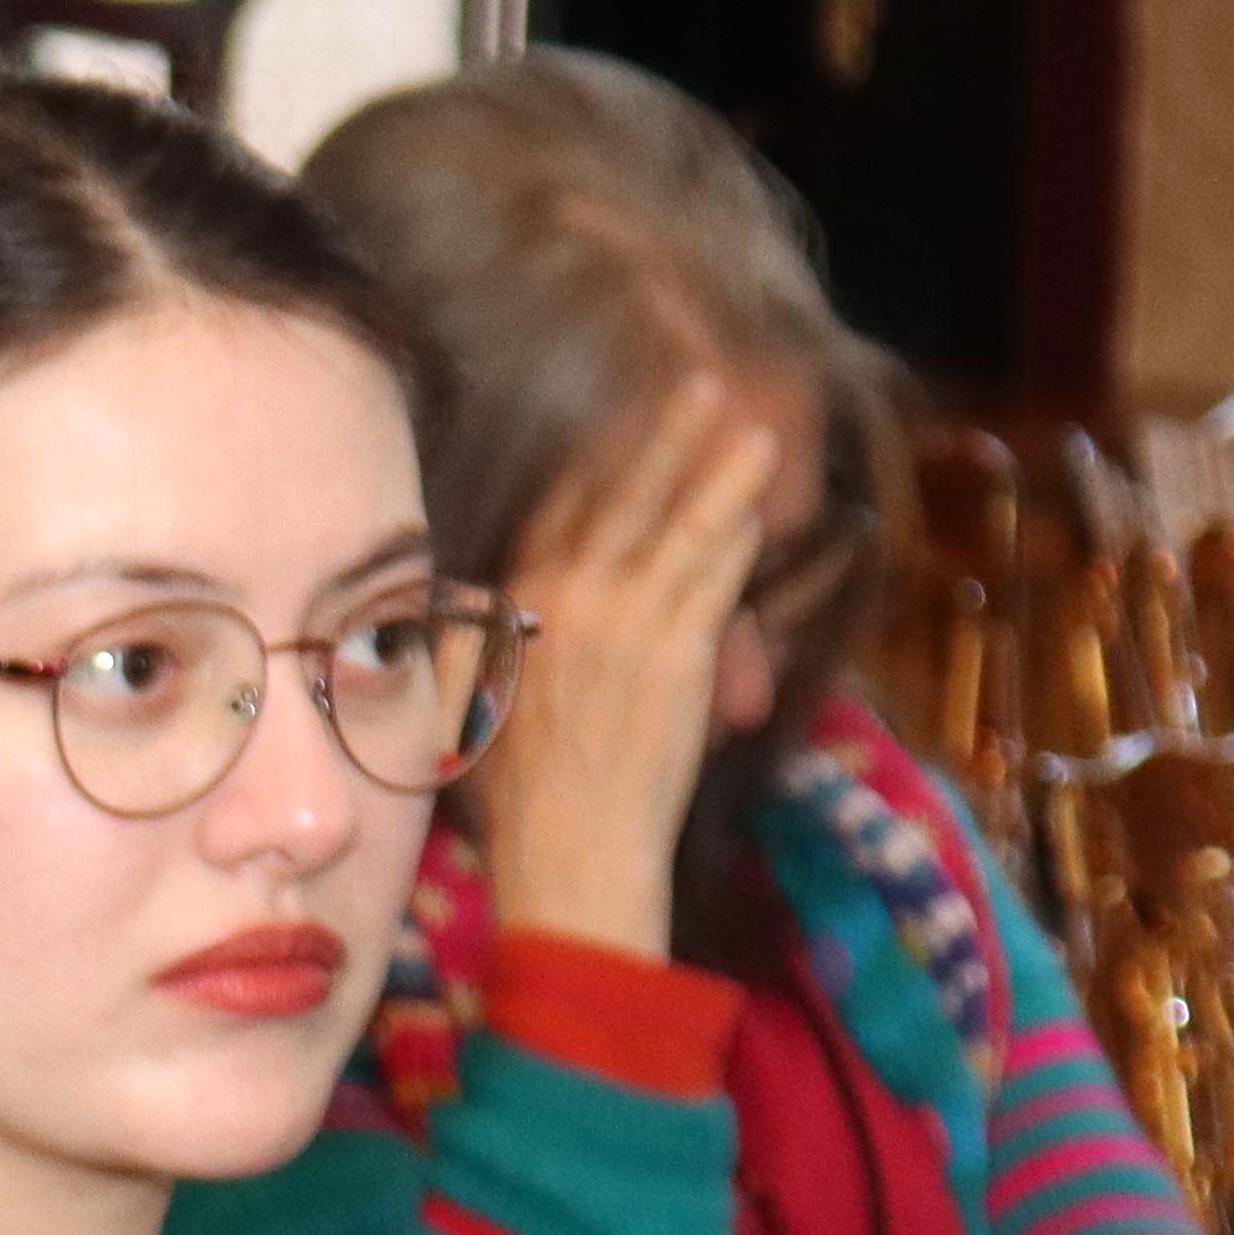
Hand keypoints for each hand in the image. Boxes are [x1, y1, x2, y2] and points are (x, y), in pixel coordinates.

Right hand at [474, 380, 784, 951]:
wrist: (566, 850)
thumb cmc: (517, 802)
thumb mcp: (475, 706)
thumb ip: (485, 648)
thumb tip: (474, 619)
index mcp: (516, 605)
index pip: (562, 512)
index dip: (599, 466)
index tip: (623, 429)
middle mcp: (569, 595)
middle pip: (625, 498)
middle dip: (665, 437)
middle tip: (701, 384)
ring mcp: (627, 617)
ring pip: (683, 528)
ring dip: (723, 474)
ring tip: (759, 432)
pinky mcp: (678, 650)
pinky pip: (714, 580)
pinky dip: (736, 541)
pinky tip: (759, 512)